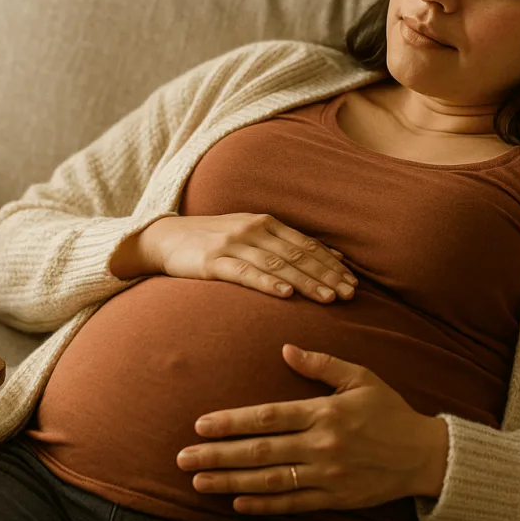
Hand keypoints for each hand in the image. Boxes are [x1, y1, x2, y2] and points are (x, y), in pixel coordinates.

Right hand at [143, 214, 358, 304]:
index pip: (306, 245)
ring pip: (277, 265)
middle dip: (325, 276)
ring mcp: (233, 244)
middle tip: (349, 295)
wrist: (167, 238)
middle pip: (296, 255)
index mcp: (266, 222)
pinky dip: (267, 283)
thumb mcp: (252, 234)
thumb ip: (289, 244)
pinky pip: (245, 273)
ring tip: (327, 298)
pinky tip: (285, 294)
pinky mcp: (213, 261)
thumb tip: (333, 256)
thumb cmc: (215, 240)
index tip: (353, 284)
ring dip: (305, 282)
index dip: (331, 265)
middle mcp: (253, 229)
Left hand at [176, 344, 448, 513]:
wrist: (426, 455)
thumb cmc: (390, 411)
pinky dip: (265, 504)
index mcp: (325, 412)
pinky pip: (294, 503)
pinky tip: (237, 503)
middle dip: (218, 455)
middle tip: (183, 458)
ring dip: (231, 482)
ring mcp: (328, 474)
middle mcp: (323, 444)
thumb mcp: (361, 377)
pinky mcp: (336, 498)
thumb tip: (286, 347)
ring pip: (271, 480)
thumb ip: (322, 364)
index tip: (201, 425)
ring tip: (199, 482)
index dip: (232, 422)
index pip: (268, 417)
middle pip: (261, 451)